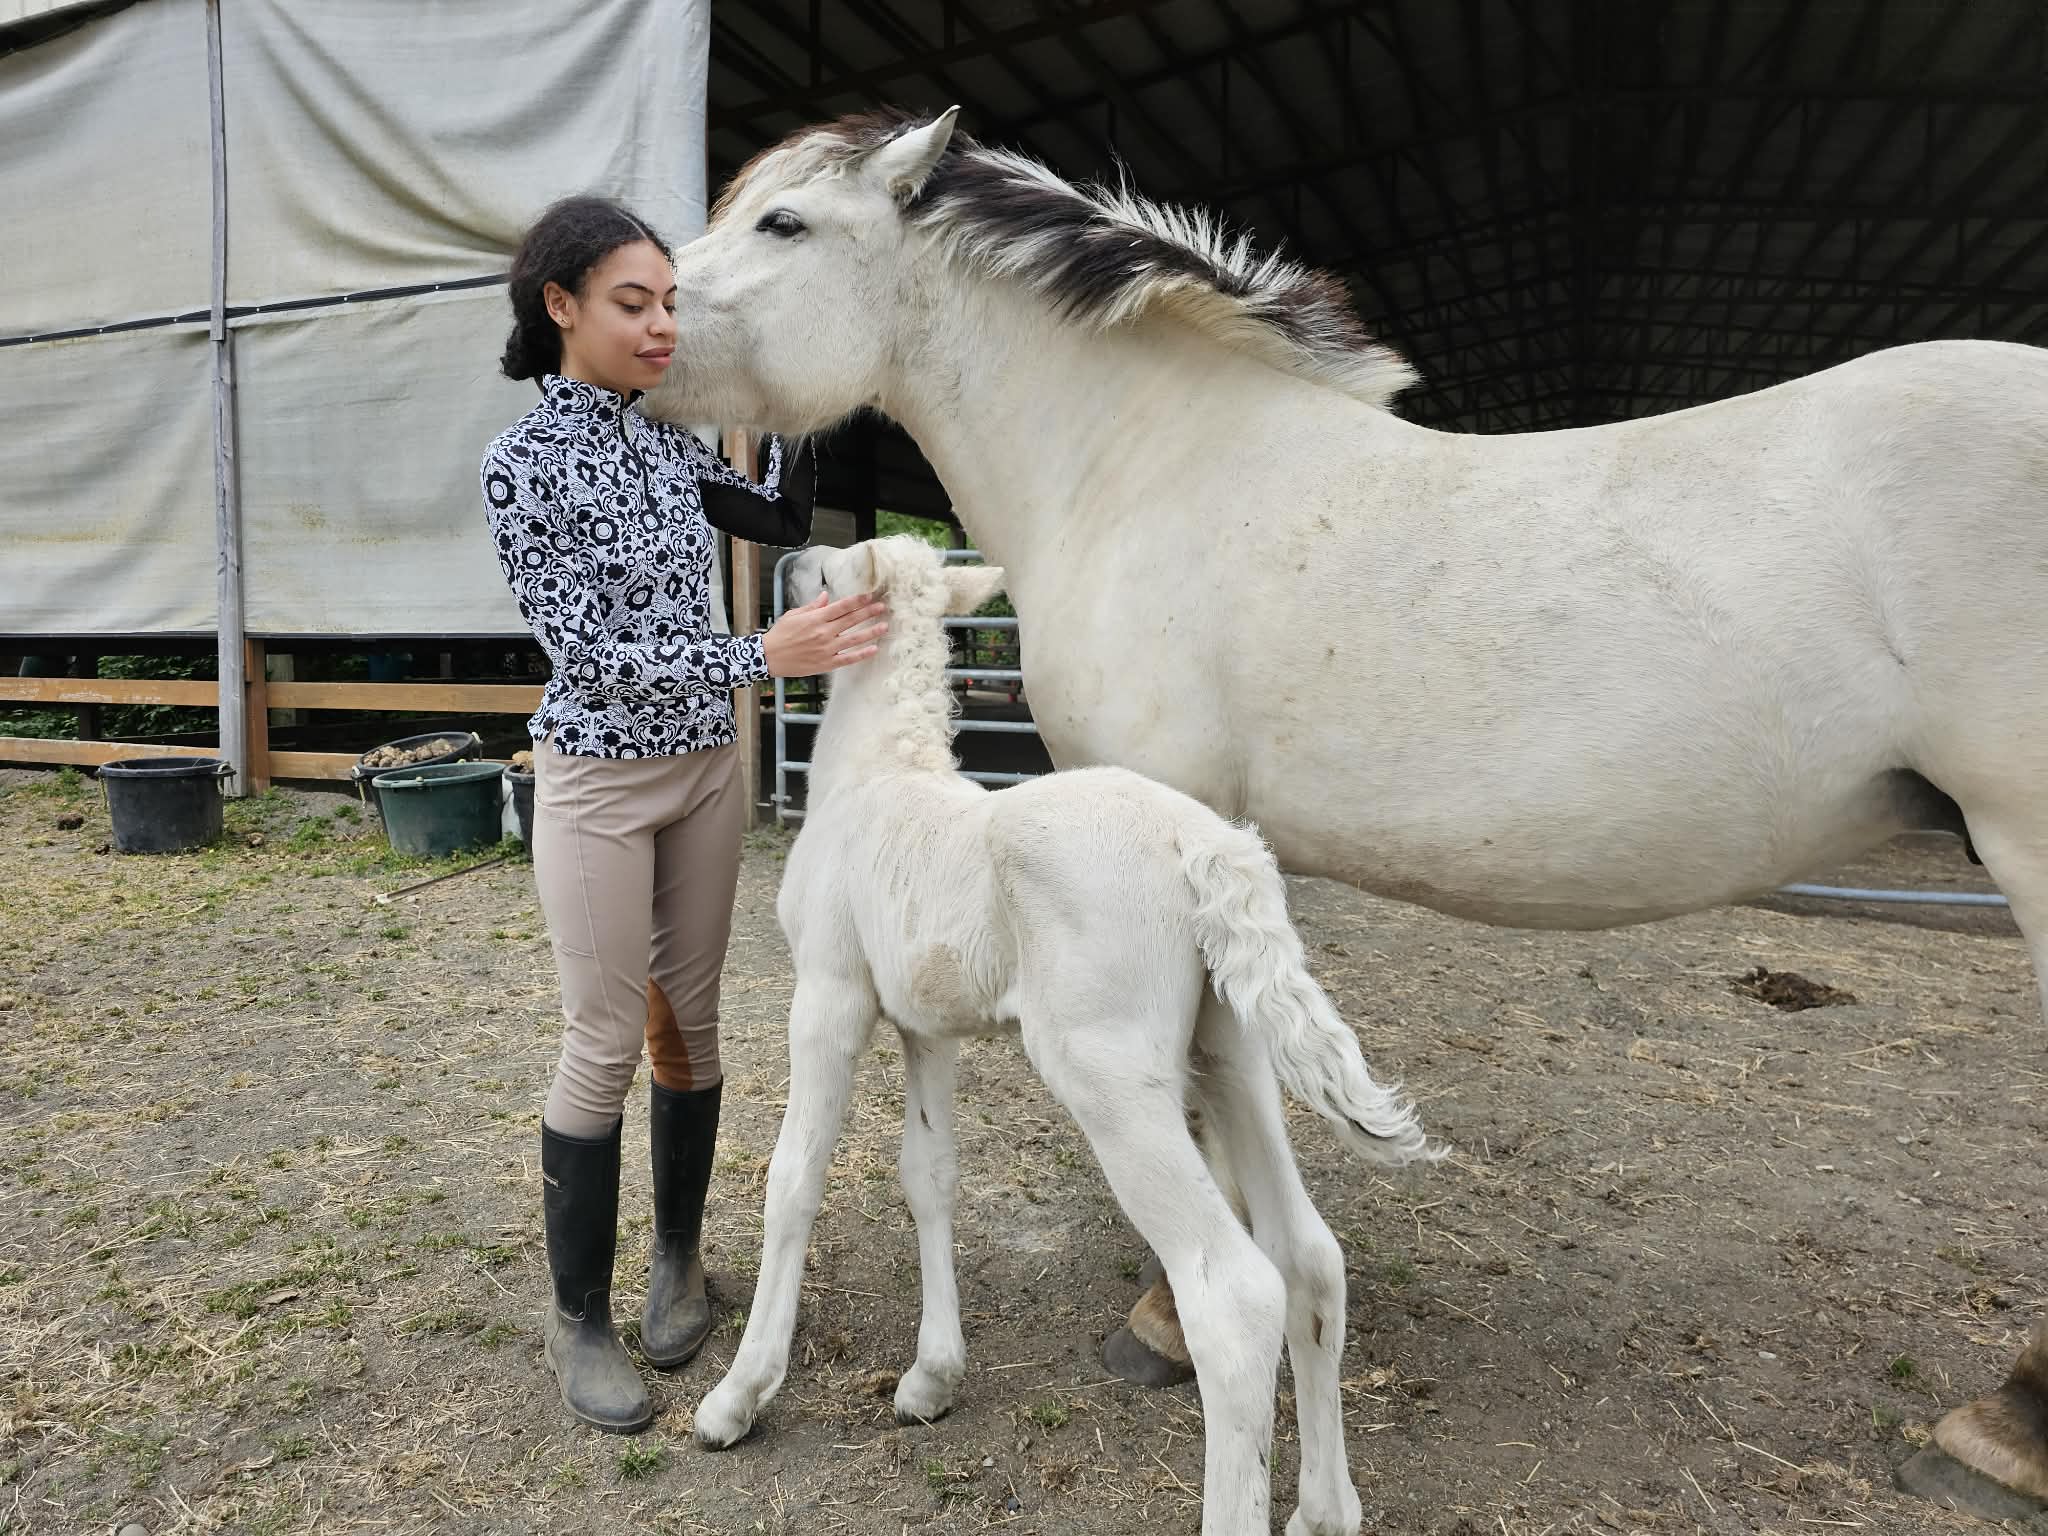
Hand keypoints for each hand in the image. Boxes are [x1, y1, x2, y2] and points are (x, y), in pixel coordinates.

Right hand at [762, 591, 887, 676]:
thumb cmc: (780, 634)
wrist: (769, 657)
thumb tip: (826, 596)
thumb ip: (813, 606)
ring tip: (884, 626)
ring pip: (854, 639)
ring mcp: (827, 649)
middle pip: (851, 620)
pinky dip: (862, 654)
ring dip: (871, 632)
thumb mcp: (794, 615)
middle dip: (868, 612)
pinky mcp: (826, 663)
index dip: (857, 600)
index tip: (870, 595)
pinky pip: (848, 659)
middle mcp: (824, 633)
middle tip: (883, 607)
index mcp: (816, 618)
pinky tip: (873, 649)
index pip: (842, 606)